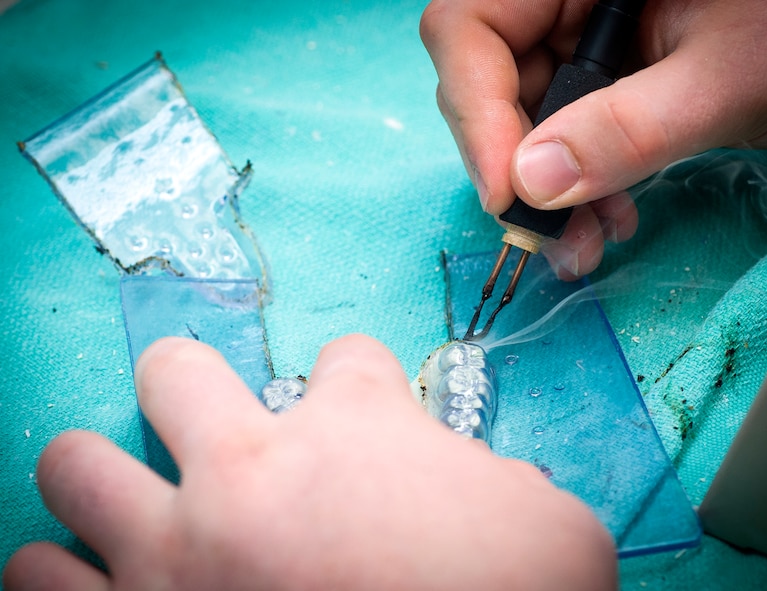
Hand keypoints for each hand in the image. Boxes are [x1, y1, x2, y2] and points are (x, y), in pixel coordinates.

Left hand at [3, 335, 616, 590]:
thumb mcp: (548, 522)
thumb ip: (498, 478)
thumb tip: (480, 486)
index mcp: (356, 427)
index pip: (347, 360)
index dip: (357, 384)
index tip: (358, 411)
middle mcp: (249, 468)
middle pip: (174, 372)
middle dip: (187, 383)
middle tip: (206, 419)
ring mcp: (178, 549)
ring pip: (72, 468)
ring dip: (94, 481)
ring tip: (126, 506)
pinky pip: (40, 582)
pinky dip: (60, 575)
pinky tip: (92, 580)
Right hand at [420, 0, 766, 277]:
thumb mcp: (725, 77)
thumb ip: (631, 126)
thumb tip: (532, 183)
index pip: (472, 27)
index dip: (476, 110)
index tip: (507, 192)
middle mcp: (563, 1)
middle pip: (486, 81)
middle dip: (513, 168)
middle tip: (548, 236)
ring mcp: (576, 42)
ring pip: (518, 122)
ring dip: (544, 195)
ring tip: (585, 243)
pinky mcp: (596, 82)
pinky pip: (555, 140)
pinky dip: (572, 190)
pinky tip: (605, 218)